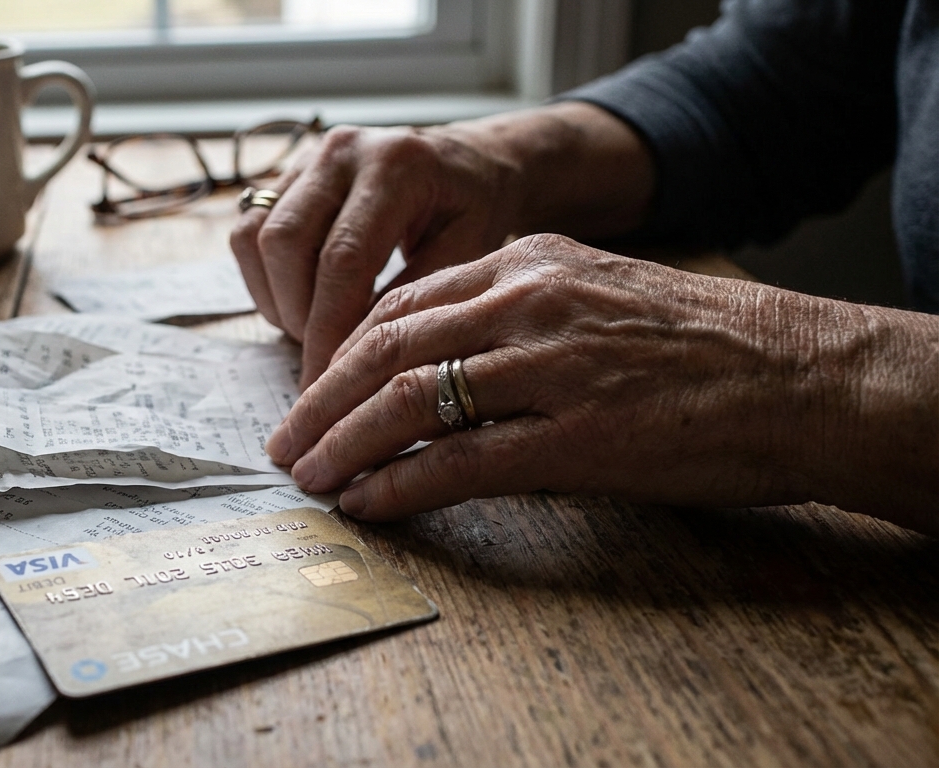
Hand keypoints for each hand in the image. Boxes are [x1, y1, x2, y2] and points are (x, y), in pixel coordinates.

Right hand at [229, 103, 655, 389]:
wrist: (470, 162)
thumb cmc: (476, 210)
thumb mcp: (473, 251)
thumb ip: (418, 298)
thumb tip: (362, 362)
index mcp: (396, 164)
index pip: (343, 257)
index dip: (328, 326)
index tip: (326, 383)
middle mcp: (343, 150)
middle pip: (286, 242)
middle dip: (296, 316)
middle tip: (320, 364)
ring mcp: (307, 158)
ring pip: (257, 237)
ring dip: (276, 299)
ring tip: (310, 334)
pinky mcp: (285, 175)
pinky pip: (247, 231)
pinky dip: (264, 281)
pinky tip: (298, 306)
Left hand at [264, 234, 938, 533]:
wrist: (805, 375)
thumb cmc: (704, 345)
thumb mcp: (599, 294)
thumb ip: (517, 314)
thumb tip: (436, 363)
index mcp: (529, 262)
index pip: (402, 304)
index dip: (342, 353)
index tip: (313, 391)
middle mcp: (529, 301)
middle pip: (386, 347)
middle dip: (320, 400)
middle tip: (283, 443)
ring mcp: (552, 367)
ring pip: (409, 401)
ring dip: (344, 444)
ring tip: (308, 478)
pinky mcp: (579, 436)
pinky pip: (461, 462)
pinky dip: (400, 485)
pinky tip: (367, 504)